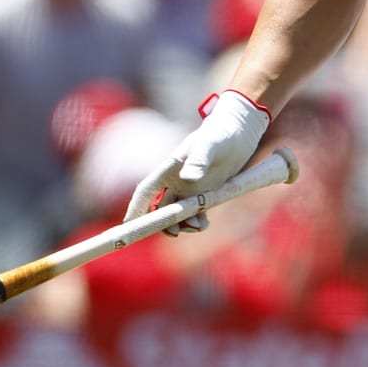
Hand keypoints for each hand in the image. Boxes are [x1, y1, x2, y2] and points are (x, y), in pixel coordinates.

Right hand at [123, 90, 269, 233]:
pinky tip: (205, 224)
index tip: (128, 224)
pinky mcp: (204, 195)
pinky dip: (197, 222)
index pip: (146, 191)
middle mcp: (176, 181)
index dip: (136, 207)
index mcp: (169, 168)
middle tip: (174, 232)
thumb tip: (188, 178)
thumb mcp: (209, 145)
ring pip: (178, 214)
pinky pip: (195, 214)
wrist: (239, 134)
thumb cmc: (219, 134)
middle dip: (163, 223)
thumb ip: (199, 160)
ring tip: (199, 226)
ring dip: (183, 224)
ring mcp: (189, 190)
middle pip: (160, 208)